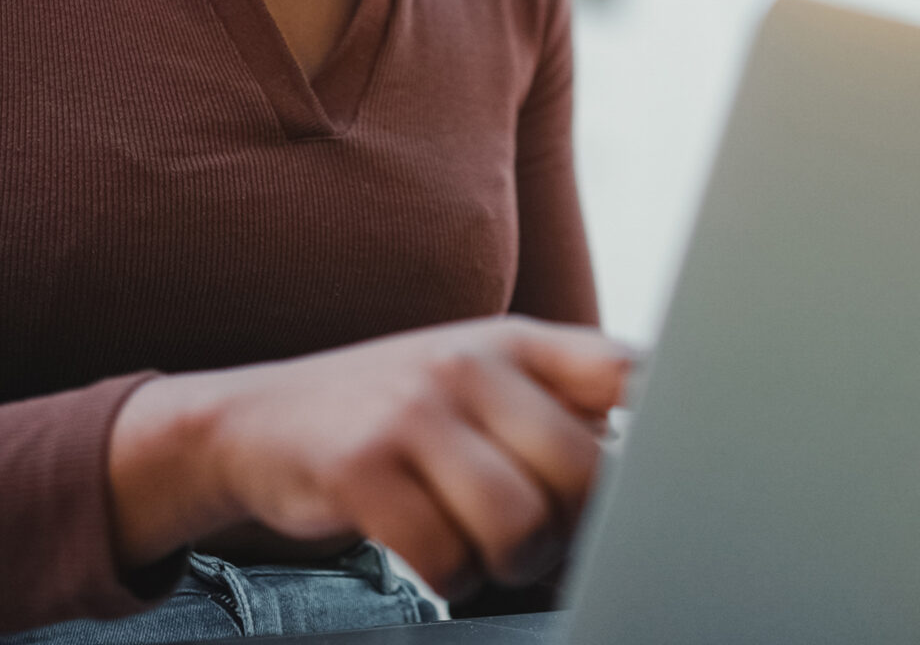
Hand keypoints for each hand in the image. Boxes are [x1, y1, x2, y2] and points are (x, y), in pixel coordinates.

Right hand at [108, 317, 629, 598]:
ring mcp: (413, 412)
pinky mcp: (361, 468)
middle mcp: (469, 365)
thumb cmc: (393, 414)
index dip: (662, 430)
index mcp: (514, 341)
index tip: (661, 477)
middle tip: (546, 541)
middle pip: (582, 469)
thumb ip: (559, 400)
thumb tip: (660, 455)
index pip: (624, 372)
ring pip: (519, 521)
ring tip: (491, 555)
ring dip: (514, 563)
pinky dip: (453, 578)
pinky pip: (446, 555)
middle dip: (575, 529)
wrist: (256, 420)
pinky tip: (438, 558)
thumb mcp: (476, 379)